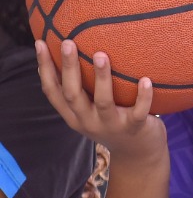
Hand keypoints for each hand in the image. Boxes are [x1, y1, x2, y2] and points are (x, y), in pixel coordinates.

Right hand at [35, 40, 167, 165]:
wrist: (138, 155)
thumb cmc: (113, 123)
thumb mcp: (90, 111)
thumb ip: (81, 90)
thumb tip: (68, 55)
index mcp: (74, 115)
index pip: (52, 91)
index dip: (44, 68)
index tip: (40, 43)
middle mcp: (88, 121)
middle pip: (72, 94)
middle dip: (68, 67)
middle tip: (68, 42)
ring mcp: (111, 125)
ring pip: (103, 101)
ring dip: (101, 78)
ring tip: (101, 55)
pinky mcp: (135, 127)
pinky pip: (139, 111)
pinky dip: (143, 96)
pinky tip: (146, 80)